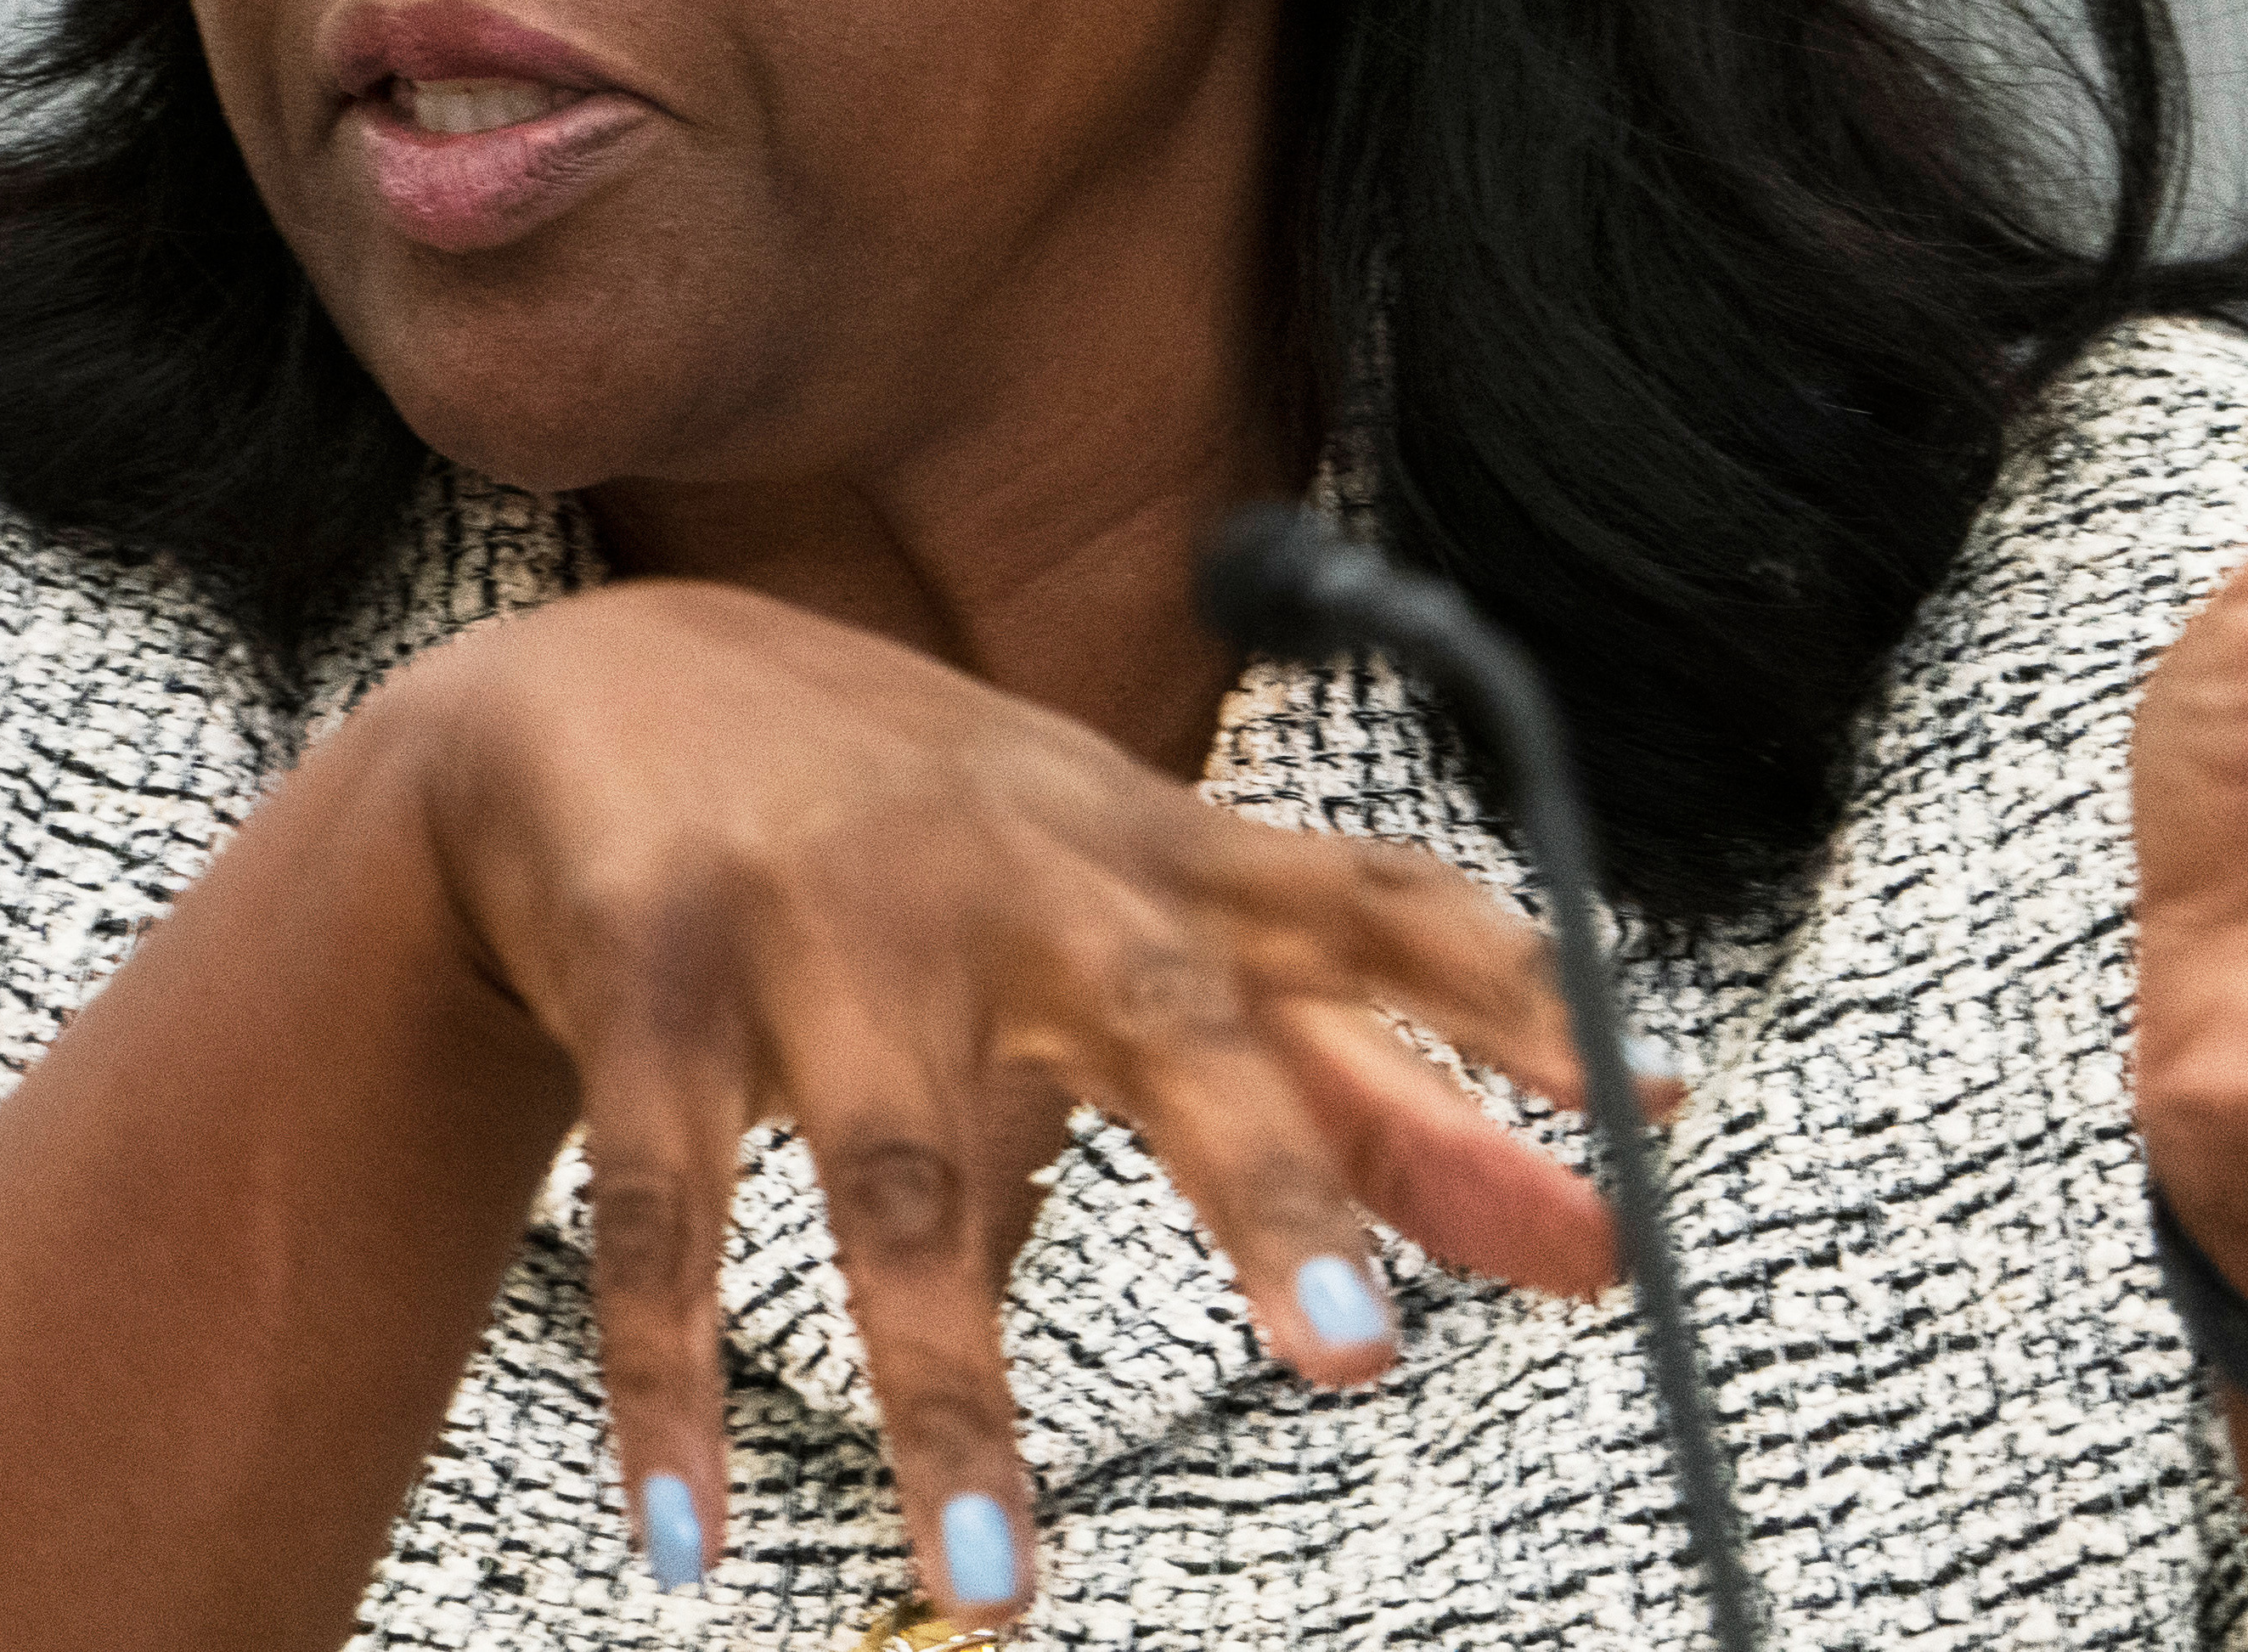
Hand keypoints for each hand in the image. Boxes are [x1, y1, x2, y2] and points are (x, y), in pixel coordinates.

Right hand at [377, 578, 1619, 1618]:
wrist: (595, 688)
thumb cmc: (931, 840)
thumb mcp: (1143, 921)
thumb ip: (1365, 1087)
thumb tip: (1607, 1234)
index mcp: (1151, 857)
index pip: (1376, 901)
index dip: (1518, 993)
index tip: (1652, 1100)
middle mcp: (1009, 872)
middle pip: (1165, 1020)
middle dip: (1266, 1178)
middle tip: (1360, 1355)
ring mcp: (822, 918)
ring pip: (895, 1172)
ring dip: (948, 1392)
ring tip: (998, 1599)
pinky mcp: (651, 972)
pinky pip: (664, 1206)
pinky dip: (673, 1384)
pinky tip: (692, 1537)